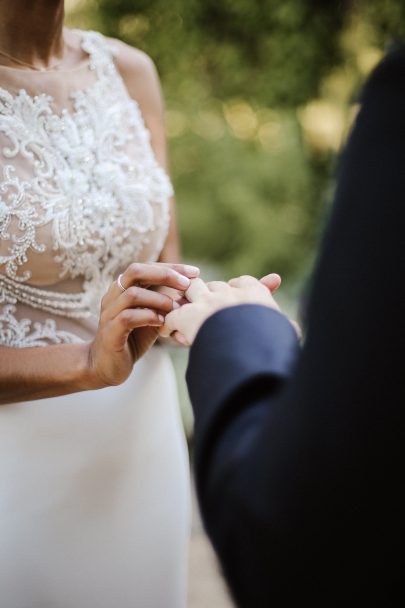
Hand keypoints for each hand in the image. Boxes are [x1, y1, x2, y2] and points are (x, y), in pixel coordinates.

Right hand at [87, 262, 198, 386]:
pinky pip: (127, 317)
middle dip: (164, 274)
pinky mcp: (109, 332)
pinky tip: (162, 323)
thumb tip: (192, 290)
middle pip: (135, 271)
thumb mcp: (153, 316)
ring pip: (132, 294)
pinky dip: (148, 317)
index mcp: (123, 288)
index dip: (171, 267)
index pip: (146, 267)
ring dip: (159, 299)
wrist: (108, 366)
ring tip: (176, 309)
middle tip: (186, 284)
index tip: (194, 272)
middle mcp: (113, 295)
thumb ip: (165, 303)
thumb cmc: (133, 338)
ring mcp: (109, 313)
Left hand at [160, 273, 281, 345]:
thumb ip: (287, 327)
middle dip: (207, 296)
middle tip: (204, 310)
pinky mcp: (189, 315)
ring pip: (190, 291)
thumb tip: (298, 331)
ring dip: (186, 302)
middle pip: (212, 285)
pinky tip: (169, 333)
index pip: (241, 283)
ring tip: (183, 315)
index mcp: (254, 292)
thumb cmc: (274, 340)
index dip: (234, 292)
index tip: (233, 300)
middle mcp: (229, 292)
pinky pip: (173, 316)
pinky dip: (169, 324)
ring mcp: (207, 301)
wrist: (254, 343)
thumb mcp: (285, 331)